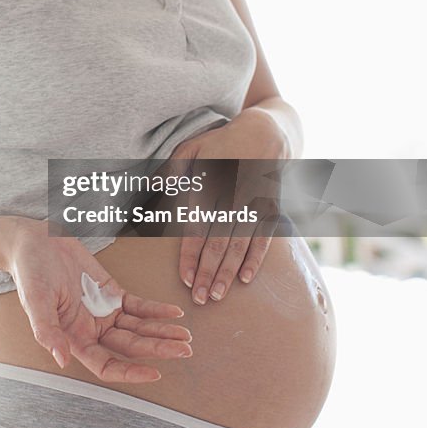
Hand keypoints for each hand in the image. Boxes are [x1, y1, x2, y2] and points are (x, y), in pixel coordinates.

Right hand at [5, 217, 192, 382]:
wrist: (35, 243)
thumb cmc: (30, 274)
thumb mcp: (35, 302)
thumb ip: (47, 332)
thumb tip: (61, 359)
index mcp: (74, 338)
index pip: (106, 365)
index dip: (130, 372)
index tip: (154, 373)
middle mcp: (93, 329)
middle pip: (131, 347)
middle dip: (158, 349)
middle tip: (184, 350)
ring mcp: (104, 310)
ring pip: (139, 327)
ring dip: (162, 332)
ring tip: (185, 336)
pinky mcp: (112, 291)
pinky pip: (139, 305)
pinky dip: (156, 310)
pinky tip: (174, 313)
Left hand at [164, 109, 286, 304]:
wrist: (268, 129)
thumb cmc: (223, 141)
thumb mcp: (194, 145)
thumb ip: (173, 168)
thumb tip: (154, 189)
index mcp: (211, 180)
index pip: (197, 223)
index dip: (189, 252)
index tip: (183, 276)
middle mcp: (233, 193)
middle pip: (218, 238)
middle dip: (207, 270)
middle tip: (198, 298)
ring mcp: (255, 201)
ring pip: (240, 241)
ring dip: (228, 271)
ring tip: (216, 295)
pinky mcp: (272, 205)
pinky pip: (265, 235)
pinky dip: (256, 257)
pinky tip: (246, 278)